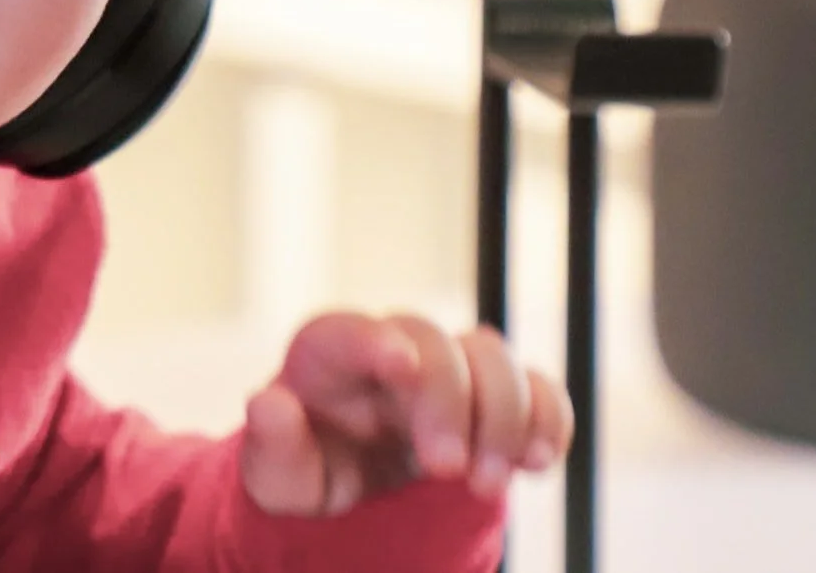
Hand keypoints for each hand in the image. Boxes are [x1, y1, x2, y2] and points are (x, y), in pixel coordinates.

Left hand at [240, 311, 571, 517]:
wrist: (351, 485)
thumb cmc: (308, 469)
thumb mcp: (277, 475)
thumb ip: (272, 445)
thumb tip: (268, 404)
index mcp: (327, 356)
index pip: (346, 331)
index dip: (376, 341)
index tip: (402, 368)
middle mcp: (392, 348)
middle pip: (431, 342)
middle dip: (448, 401)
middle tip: (447, 470)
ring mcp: (448, 369)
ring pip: (489, 355)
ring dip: (503, 413)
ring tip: (488, 481)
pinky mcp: (492, 398)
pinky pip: (536, 388)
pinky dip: (547, 418)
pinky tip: (536, 461)